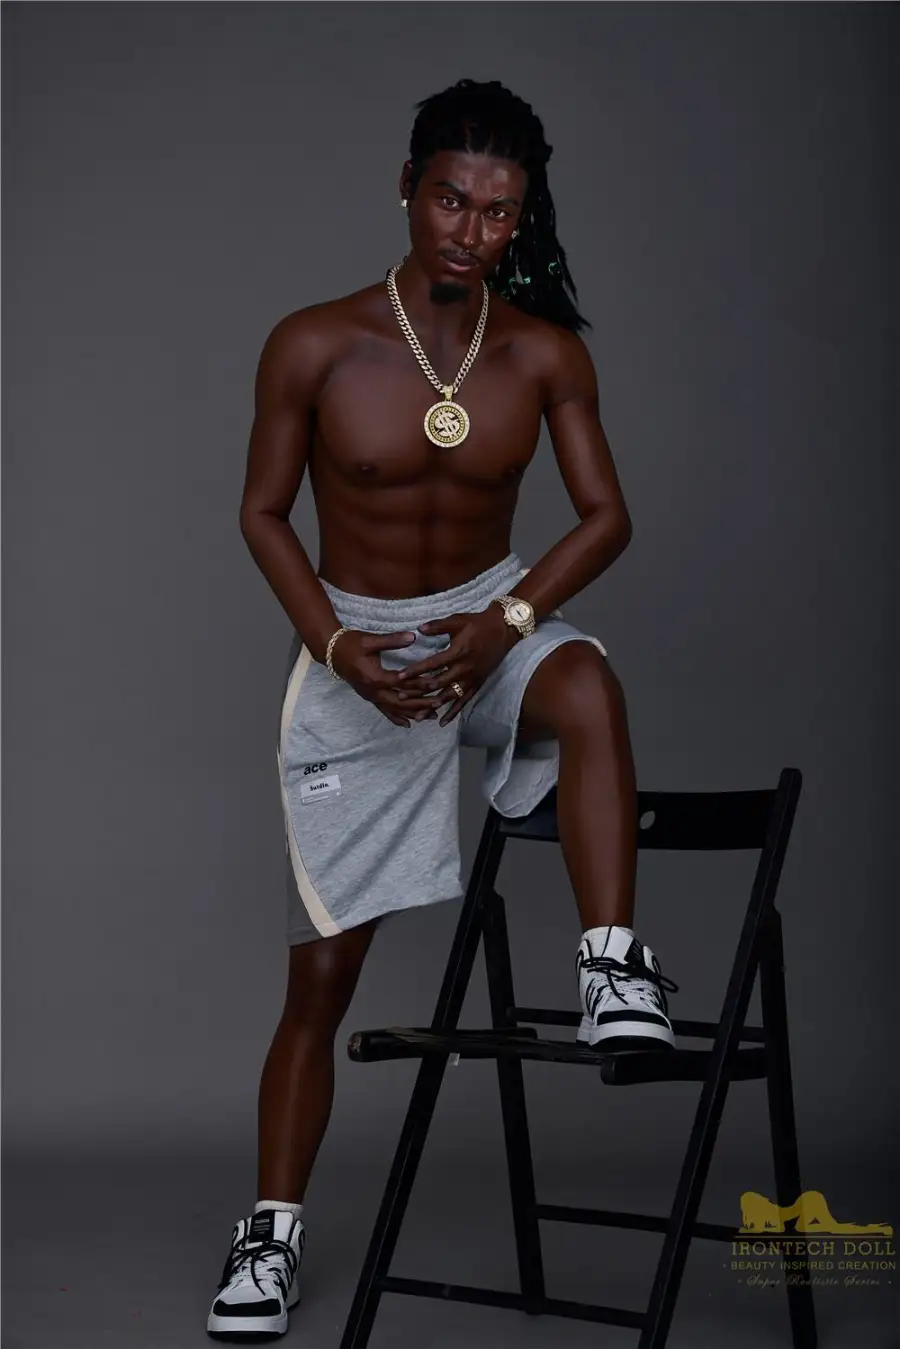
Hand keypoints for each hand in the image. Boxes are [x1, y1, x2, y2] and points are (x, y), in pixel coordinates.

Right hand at [330, 630, 441, 727]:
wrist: (331, 653)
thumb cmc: (350, 644)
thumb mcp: (370, 640)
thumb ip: (392, 640)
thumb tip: (413, 636)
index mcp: (375, 677)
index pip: (402, 683)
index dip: (419, 683)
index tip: (436, 683)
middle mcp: (373, 691)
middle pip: (401, 701)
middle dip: (421, 703)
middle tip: (439, 703)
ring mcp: (371, 696)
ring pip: (394, 709)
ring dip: (413, 713)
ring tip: (431, 716)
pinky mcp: (369, 697)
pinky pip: (384, 710)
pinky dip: (396, 718)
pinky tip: (408, 724)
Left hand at [397, 604, 515, 725]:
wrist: (503, 630)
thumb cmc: (478, 624)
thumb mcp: (457, 620)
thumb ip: (438, 626)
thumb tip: (419, 629)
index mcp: (457, 653)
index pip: (432, 664)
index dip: (415, 671)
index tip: (399, 677)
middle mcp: (464, 669)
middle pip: (437, 683)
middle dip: (418, 691)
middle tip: (400, 697)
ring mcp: (471, 679)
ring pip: (449, 696)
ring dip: (432, 706)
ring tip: (417, 716)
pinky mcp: (477, 684)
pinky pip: (464, 701)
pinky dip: (453, 712)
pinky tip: (442, 722)